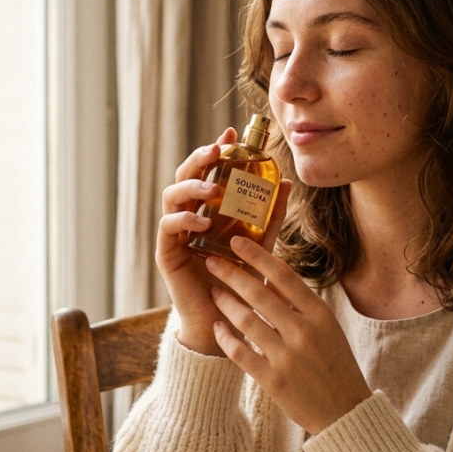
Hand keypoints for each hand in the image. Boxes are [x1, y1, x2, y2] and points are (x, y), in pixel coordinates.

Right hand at [157, 128, 293, 355]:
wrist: (226, 320)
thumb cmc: (240, 279)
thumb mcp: (261, 242)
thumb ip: (269, 214)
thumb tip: (285, 181)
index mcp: (208, 208)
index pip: (208, 170)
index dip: (217, 147)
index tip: (232, 131)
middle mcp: (189, 215)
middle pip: (185, 176)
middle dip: (199, 158)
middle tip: (217, 149)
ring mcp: (176, 233)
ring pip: (172, 196)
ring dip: (191, 186)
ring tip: (211, 188)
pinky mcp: (167, 253)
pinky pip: (169, 227)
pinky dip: (184, 219)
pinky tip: (203, 221)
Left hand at [205, 237, 372, 434]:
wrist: (345, 411)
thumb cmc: (335, 364)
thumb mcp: (327, 328)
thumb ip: (300, 303)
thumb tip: (270, 277)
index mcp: (319, 314)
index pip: (282, 275)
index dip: (257, 255)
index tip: (237, 241)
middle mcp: (303, 331)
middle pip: (258, 293)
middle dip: (231, 273)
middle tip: (212, 261)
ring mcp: (287, 356)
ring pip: (245, 320)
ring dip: (225, 302)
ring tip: (213, 291)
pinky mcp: (273, 380)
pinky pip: (240, 352)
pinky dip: (225, 337)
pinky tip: (217, 326)